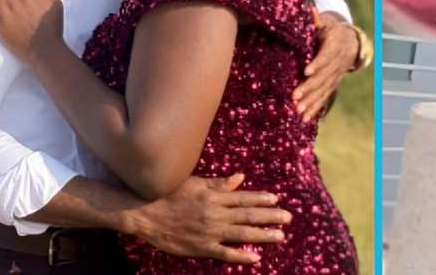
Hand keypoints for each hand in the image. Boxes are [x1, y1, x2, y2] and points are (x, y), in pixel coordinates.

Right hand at [129, 174, 291, 263]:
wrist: (147, 214)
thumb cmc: (170, 194)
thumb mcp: (195, 183)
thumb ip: (219, 183)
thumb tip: (240, 178)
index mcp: (214, 197)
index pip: (244, 197)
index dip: (262, 198)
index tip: (277, 199)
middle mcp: (216, 213)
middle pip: (248, 215)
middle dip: (270, 216)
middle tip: (288, 218)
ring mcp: (210, 232)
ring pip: (242, 234)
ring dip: (262, 235)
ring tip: (279, 236)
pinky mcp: (202, 247)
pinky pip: (225, 253)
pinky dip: (241, 256)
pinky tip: (255, 258)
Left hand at [293, 12, 358, 121]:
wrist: (351, 42)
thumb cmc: (332, 30)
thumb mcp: (326, 23)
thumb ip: (316, 20)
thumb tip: (309, 9)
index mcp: (336, 46)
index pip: (327, 56)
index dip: (318, 64)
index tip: (306, 71)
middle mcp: (338, 63)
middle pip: (323, 77)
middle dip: (309, 88)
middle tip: (295, 97)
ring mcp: (336, 76)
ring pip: (324, 90)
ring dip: (311, 101)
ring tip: (299, 111)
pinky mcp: (333, 84)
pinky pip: (325, 97)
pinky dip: (316, 109)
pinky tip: (305, 119)